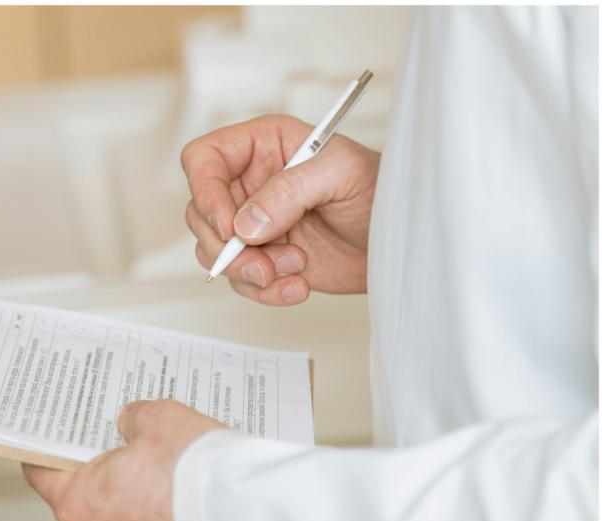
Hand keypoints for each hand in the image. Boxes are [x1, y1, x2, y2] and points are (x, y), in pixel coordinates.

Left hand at [23, 399, 224, 520]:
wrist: (246, 519)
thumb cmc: (198, 474)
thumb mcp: (160, 418)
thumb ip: (133, 418)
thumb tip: (129, 424)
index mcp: (80, 502)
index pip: (42, 473)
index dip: (48, 451)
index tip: (50, 442)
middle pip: (87, 501)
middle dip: (108, 477)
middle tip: (136, 453)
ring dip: (136, 506)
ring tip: (170, 482)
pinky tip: (183, 506)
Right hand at [182, 114, 380, 303]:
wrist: (401, 238)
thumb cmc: (379, 189)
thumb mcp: (340, 173)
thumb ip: (289, 191)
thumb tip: (245, 224)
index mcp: (263, 146)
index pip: (204, 160)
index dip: (205, 191)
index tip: (228, 225)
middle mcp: (251, 184)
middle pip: (201, 213)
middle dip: (227, 247)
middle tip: (262, 264)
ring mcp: (255, 224)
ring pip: (215, 251)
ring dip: (249, 271)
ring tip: (295, 269)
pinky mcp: (265, 258)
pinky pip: (242, 280)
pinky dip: (265, 291)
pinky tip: (298, 285)